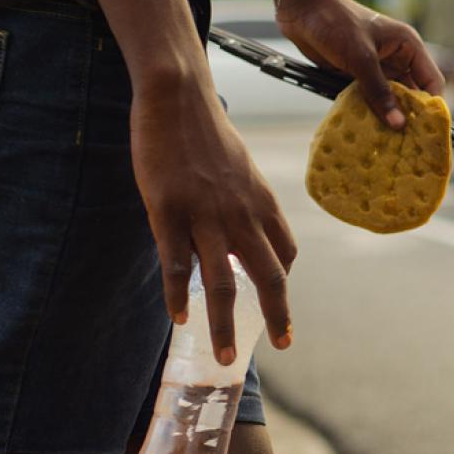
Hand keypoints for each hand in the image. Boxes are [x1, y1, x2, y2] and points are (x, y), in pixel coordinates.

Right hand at [131, 71, 297, 363]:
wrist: (179, 97)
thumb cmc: (207, 133)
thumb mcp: (240, 169)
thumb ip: (245, 203)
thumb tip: (241, 232)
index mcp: (263, 202)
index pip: (284, 253)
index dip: (282, 282)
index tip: (277, 304)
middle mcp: (243, 214)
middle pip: (268, 277)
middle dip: (277, 317)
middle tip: (283, 346)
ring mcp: (206, 215)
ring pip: (222, 282)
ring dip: (225, 324)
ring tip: (226, 355)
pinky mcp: (169, 212)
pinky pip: (177, 264)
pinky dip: (179, 295)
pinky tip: (180, 319)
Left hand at [274, 0, 443, 128]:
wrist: (302, 7)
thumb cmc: (336, 22)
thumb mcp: (361, 59)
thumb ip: (379, 92)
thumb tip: (398, 124)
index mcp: (408, 46)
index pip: (431, 81)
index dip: (431, 105)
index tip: (427, 131)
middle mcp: (396, 57)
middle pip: (412, 93)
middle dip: (409, 115)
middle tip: (408, 143)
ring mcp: (377, 66)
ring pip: (390, 98)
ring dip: (387, 116)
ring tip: (388, 141)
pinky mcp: (357, 74)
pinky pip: (369, 97)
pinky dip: (369, 112)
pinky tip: (367, 129)